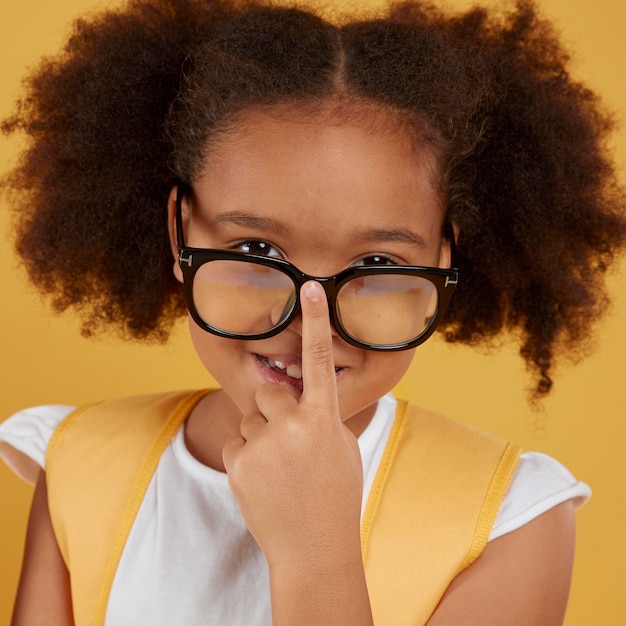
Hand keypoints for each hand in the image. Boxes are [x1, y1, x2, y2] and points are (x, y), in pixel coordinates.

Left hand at [222, 280, 363, 566]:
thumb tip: (303, 397)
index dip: (316, 321)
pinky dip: (246, 458)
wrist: (314, 549)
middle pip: (271, 392)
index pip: (320, 360)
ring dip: (261, 437)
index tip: (311, 288)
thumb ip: (322, 417)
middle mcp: (293, 426)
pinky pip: (236, 443)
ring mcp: (264, 445)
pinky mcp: (238, 464)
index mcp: (325, 420)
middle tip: (289, 443)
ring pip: (251, 419)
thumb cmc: (335, 496)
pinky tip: (263, 481)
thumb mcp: (341, 449)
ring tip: (279, 470)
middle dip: (276, 410)